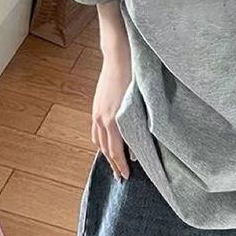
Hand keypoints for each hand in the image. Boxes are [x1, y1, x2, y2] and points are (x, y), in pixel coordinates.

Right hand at [91, 37, 131, 180]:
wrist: (119, 57)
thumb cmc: (134, 77)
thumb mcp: (139, 103)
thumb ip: (139, 124)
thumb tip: (140, 144)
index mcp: (114, 120)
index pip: (116, 151)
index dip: (121, 165)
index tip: (126, 176)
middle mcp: (102, 119)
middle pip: (106, 149)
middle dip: (113, 164)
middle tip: (120, 177)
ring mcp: (97, 113)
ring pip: (98, 141)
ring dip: (105, 155)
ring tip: (112, 165)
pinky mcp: (96, 108)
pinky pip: (95, 131)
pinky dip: (100, 142)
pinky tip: (105, 145)